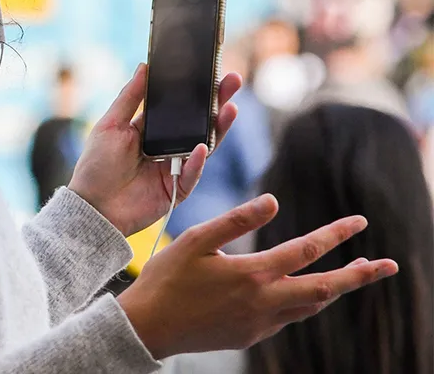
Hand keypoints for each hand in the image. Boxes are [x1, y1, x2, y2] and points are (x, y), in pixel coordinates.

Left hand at [68, 63, 241, 236]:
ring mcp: (175, 167)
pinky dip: (196, 161)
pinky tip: (201, 146)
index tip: (209, 69)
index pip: (178, 106)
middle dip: (217, 102)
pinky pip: (192, 173)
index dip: (194, 90)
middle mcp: (167, 146)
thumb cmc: (96, 166)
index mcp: (150, 129)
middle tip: (232, 80)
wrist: (92, 207)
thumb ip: (130, 97)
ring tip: (229, 108)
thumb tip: (144, 66)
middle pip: (198, 122)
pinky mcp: (177, 189)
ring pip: (204, 145)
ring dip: (218, 127)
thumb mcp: (111, 125)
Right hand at [117, 194, 398, 358]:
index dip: (336, 234)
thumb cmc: (167, 278)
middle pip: (325, 289)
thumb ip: (236, 220)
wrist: (148, 327)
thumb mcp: (195, 240)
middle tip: (388, 266)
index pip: (306, 250)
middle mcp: (263, 303)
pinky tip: (300, 292)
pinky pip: (287, 318)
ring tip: (352, 276)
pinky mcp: (250, 336)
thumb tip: (273, 200)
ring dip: (334, 289)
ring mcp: (259, 323)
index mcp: (252, 275)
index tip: (360, 221)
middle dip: (359, 276)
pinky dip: (304, 301)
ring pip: (310, 306)